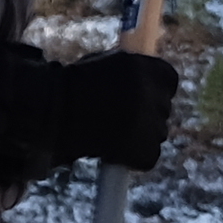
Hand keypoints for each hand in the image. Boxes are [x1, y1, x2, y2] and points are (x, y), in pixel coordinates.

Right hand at [0, 48, 178, 192]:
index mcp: (145, 68)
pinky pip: (148, 156)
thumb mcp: (106, 64)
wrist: (53, 114)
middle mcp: (152, 93)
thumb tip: (146, 76)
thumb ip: (131, 71)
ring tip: (112, 136)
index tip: (143, 97)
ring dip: (141, 136)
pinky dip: (135, 158)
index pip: (169, 81)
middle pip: (163, 108)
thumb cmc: (72, 86)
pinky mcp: (145, 150)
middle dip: (147, 115)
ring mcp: (150, 123)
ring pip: (157, 133)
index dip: (156, 90)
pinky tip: (114, 152)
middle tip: (120, 120)